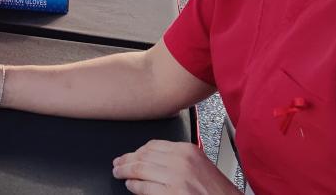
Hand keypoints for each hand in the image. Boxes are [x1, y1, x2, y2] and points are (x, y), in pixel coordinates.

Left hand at [112, 140, 240, 194]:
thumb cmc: (218, 192)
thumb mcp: (200, 166)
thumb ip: (178, 160)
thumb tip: (152, 160)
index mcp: (188, 150)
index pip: (153, 145)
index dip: (137, 151)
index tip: (130, 154)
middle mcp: (181, 161)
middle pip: (143, 155)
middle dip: (127, 160)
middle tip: (118, 164)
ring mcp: (176, 177)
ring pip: (140, 169)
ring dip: (125, 172)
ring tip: (119, 173)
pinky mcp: (172, 194)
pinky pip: (144, 187)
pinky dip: (133, 186)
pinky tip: (130, 185)